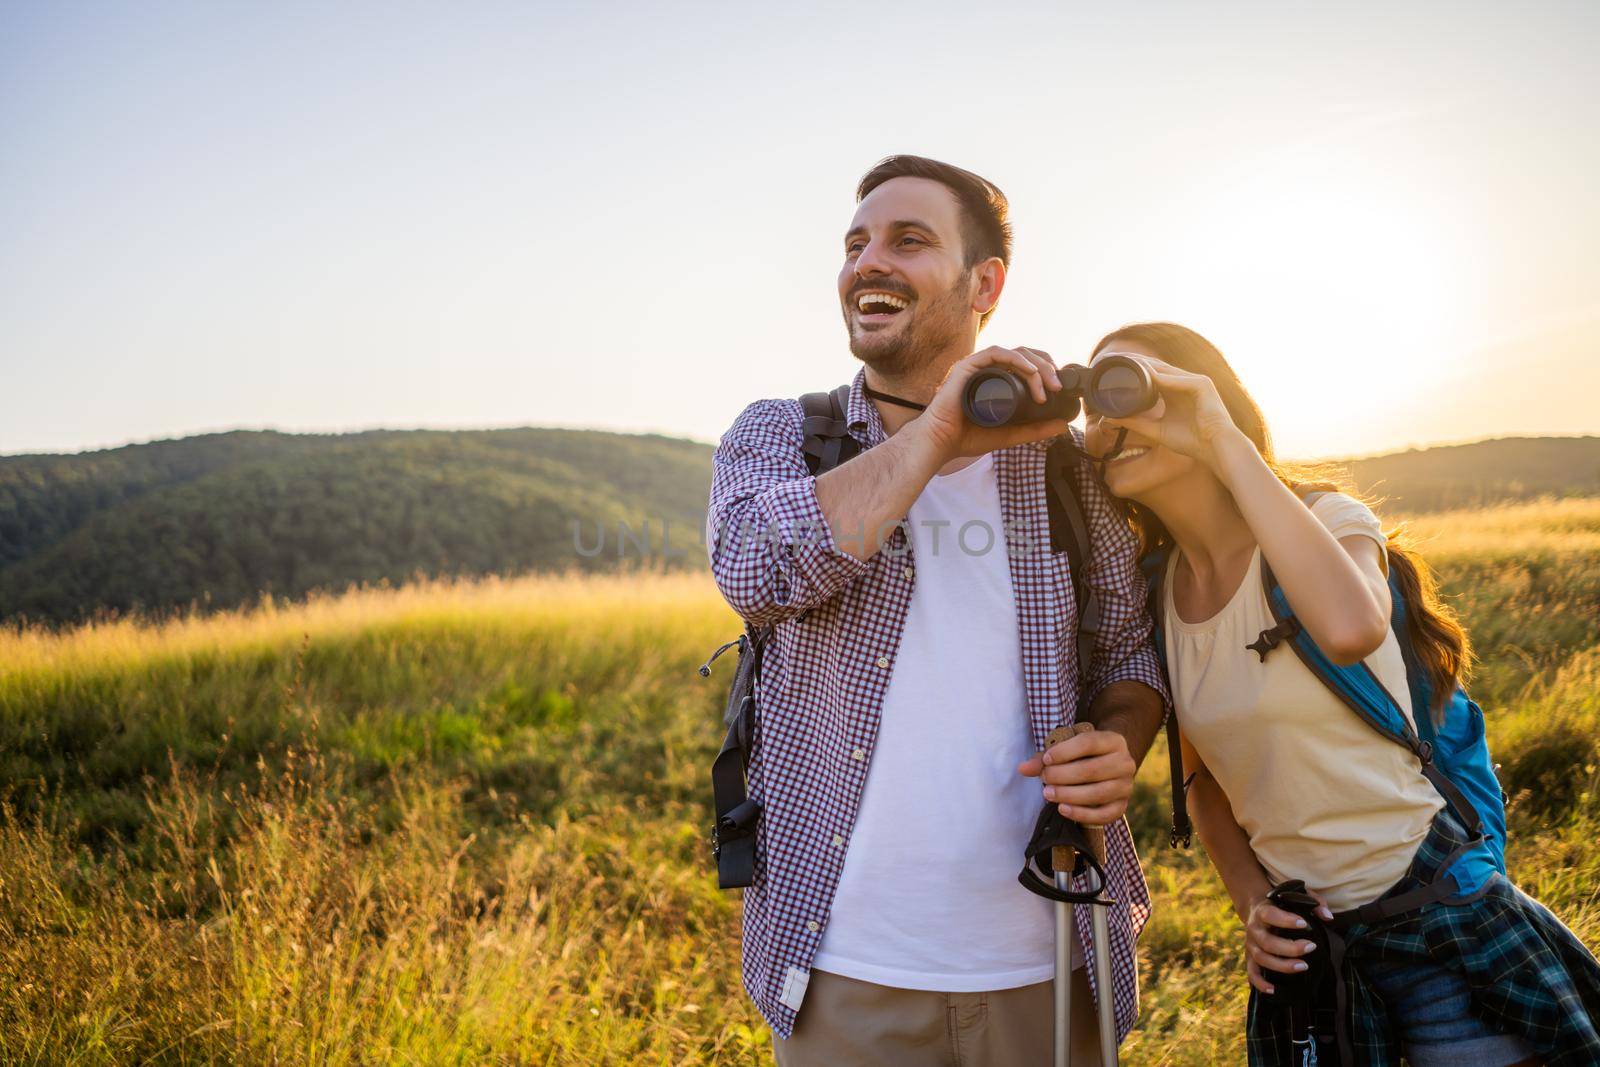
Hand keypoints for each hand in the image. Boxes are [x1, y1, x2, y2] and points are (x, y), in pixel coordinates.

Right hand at [916, 346, 1071, 462]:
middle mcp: (989, 370)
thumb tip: (1062, 425)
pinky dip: (1016, 359)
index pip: (1027, 364)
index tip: (1059, 388)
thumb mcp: (1010, 434)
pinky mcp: (968, 366)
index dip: (1046, 370)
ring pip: (1015, 352)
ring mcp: (978, 366)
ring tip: (1048, 385)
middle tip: (1057, 387)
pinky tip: (1030, 371)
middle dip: (1047, 367)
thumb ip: (1034, 430)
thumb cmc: (968, 437)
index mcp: (998, 380)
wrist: (941, 443)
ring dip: (1036, 365)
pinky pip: (995, 353)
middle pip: (1026, 355)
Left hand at [1016, 728, 1135, 824]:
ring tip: (1048, 793)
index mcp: (1113, 741)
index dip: (1064, 752)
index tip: (1046, 760)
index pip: (1089, 743)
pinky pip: (1104, 814)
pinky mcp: (1122, 806)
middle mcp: (1125, 762)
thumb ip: (1045, 758)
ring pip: (1098, 793)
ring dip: (1069, 795)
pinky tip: (1062, 809)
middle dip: (1063, 776)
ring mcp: (1126, 786)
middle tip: (1044, 778)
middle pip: (1092, 770)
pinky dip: (1082, 814)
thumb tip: (1022, 769)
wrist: (1109, 765)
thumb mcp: (1068, 750)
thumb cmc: (1083, 755)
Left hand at [1095, 354, 1241, 467]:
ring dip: (1146, 365)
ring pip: (1166, 369)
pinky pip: (1179, 379)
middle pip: (1156, 367)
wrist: (1215, 449)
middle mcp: (1183, 383)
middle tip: (1114, 359)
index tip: (1112, 368)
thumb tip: (1110, 418)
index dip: (1133, 370)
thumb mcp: (1157, 430)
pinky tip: (1148, 376)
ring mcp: (1194, 381)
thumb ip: (1136, 423)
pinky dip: (1164, 378)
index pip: (1151, 374)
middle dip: (1136, 362)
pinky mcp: (1202, 384)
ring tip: (1126, 361)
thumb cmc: (1191, 441)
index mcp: (1174, 391)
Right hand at [1243, 890, 1332, 994]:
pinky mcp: (1250, 957)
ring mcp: (1251, 944)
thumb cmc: (1282, 904)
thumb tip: (1328, 918)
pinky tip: (1273, 990)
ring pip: (1261, 958)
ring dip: (1282, 965)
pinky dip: (1260, 983)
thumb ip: (1314, 903)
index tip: (1304, 924)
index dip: (1285, 920)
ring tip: (1304, 966)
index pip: (1270, 915)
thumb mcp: (1296, 896)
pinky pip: (1252, 973)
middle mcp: (1254, 929)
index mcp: (1262, 911)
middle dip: (1290, 948)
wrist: (1256, 907)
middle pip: (1267, 942)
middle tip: (1311, 947)